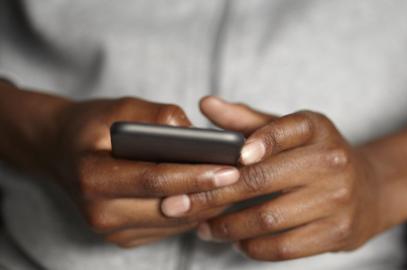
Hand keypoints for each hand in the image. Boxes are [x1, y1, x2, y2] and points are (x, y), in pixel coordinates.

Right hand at [48, 97, 244, 246]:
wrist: (60, 150)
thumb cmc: (91, 125)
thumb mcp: (119, 107)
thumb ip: (157, 116)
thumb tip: (196, 135)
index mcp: (93, 177)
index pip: (155, 179)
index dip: (195, 174)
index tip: (230, 168)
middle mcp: (99, 213)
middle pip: (169, 206)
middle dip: (210, 193)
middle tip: (244, 177)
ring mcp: (110, 231)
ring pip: (174, 222)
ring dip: (206, 205)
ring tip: (234, 184)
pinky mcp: (122, 238)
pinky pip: (167, 229)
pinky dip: (191, 212)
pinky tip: (208, 193)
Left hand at [164, 97, 385, 260]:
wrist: (368, 190)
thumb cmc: (315, 157)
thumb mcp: (288, 131)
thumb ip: (245, 120)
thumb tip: (205, 104)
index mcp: (316, 128)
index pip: (285, 129)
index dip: (257, 141)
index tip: (230, 157)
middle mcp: (331, 160)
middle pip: (262, 180)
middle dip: (213, 196)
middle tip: (181, 204)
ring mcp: (338, 199)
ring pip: (268, 218)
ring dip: (228, 227)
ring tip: (204, 228)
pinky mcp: (338, 232)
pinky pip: (285, 246)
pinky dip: (253, 247)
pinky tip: (238, 242)